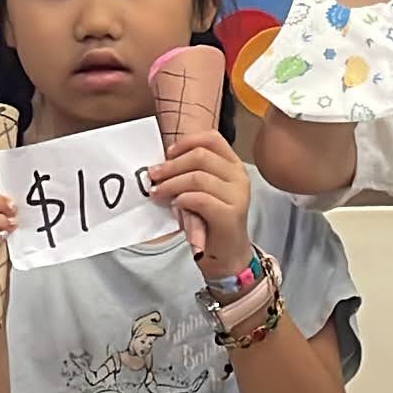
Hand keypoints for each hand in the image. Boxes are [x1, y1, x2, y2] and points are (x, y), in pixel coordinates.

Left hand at [151, 134, 254, 267]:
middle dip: (172, 165)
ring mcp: (237, 195)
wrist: (227, 253)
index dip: (186, 142)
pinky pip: (200, 199)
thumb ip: (190, 173)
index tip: (167, 154)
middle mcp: (239, 176)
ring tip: (158, 192)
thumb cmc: (210, 220)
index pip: (212, 138)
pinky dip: (182, 199)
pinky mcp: (230, 215)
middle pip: (201, 156)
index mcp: (233, 165)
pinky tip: (175, 205)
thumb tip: (161, 163)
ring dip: (172, 183)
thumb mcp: (201, 190)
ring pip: (198, 177)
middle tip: (153, 175)